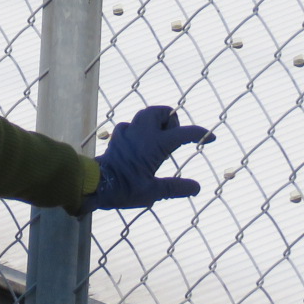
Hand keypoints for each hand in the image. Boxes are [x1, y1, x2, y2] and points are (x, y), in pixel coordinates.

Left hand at [83, 106, 213, 210]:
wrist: (93, 184)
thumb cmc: (123, 188)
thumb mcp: (152, 192)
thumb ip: (175, 188)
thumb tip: (196, 188)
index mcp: (155, 144)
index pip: (184, 133)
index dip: (200, 134)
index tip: (211, 138)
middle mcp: (142, 132)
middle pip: (161, 111)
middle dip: (171, 120)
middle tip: (172, 138)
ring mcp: (127, 132)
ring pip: (145, 114)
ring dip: (155, 122)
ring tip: (158, 141)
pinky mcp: (116, 137)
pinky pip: (131, 126)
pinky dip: (139, 131)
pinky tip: (139, 146)